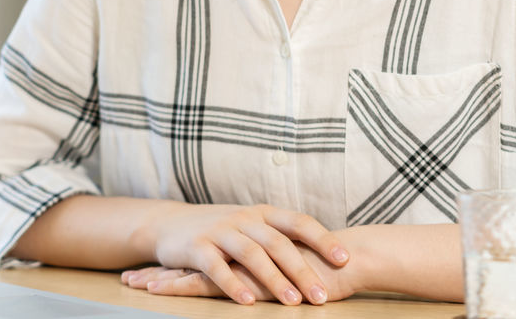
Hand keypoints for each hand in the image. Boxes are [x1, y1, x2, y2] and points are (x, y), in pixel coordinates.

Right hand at [135, 203, 349, 304]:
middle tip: (321, 296)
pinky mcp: (198, 247)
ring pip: (252, 255)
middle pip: (278, 243)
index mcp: (263, 213)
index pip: (299, 222)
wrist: (171, 223)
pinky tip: (248, 303)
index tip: (345, 259)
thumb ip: (280, 235)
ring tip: (292, 303)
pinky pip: (218, 268)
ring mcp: (220, 231)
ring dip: (274, 280)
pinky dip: (234, 286)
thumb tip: (323, 253)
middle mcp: (244, 219)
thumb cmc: (222, 229)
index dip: (322, 238)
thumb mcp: (252, 225)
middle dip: (302, 270)